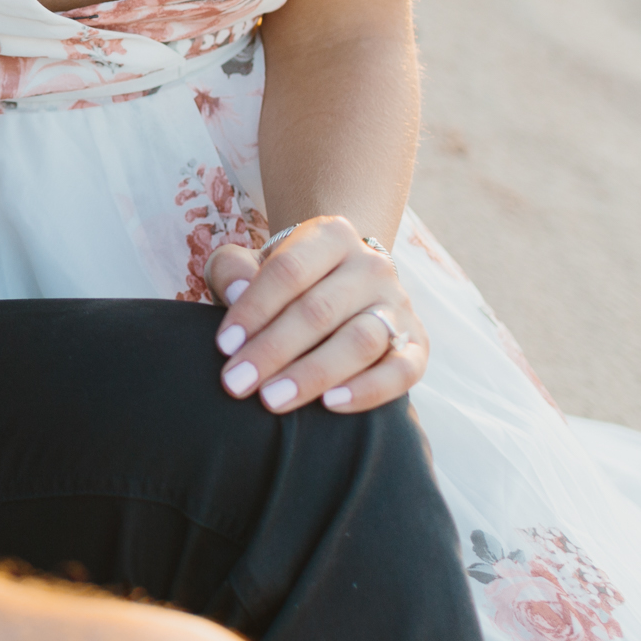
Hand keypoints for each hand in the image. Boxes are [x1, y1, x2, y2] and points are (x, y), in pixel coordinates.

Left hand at [202, 217, 425, 414]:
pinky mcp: (417, 343)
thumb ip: (232, 270)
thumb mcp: (249, 263)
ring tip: (271, 400)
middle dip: (273, 350)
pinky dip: (369, 390)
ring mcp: (398, 305)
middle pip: (319, 310)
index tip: (223, 346)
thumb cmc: (283, 282)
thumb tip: (238, 292)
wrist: (342, 284)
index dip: (253, 309)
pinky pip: (402, 371)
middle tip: (236, 384)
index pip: (288, 271)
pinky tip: (330, 405)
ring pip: (360, 341)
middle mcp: (371, 266)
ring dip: (312, 374)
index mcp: (330, 236)